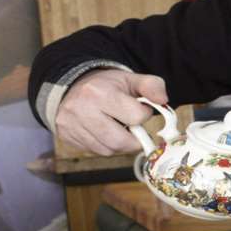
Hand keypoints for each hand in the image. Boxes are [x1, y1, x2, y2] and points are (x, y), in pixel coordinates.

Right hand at [53, 69, 169, 155]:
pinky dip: (105, 145)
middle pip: (120, 141)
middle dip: (133, 139)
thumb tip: (163, 100)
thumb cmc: (105, 85)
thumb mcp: (130, 79)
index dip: (142, 115)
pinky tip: (104, 132)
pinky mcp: (67, 136)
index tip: (138, 110)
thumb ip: (151, 86)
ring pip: (107, 150)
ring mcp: (72, 125)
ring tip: (118, 128)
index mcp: (100, 93)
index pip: (135, 117)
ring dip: (119, 144)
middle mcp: (83, 110)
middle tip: (133, 129)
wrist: (71, 85)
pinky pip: (95, 151)